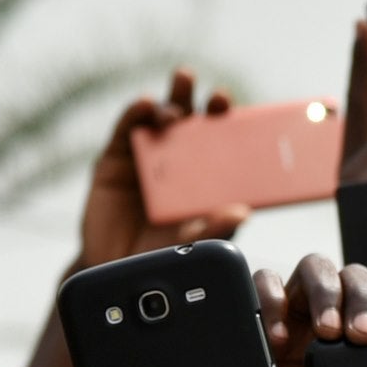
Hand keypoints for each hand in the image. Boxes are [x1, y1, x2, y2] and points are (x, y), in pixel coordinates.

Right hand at [77, 69, 248, 268]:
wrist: (117, 272)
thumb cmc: (163, 257)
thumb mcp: (193, 246)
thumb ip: (215, 229)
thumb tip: (243, 212)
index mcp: (207, 179)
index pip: (226, 146)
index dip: (236, 128)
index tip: (251, 120)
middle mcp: (180, 163)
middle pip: (197, 124)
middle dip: (208, 106)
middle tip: (220, 99)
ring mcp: (147, 158)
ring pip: (163, 119)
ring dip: (174, 101)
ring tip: (183, 93)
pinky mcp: (116, 159)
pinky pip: (127, 129)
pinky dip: (136, 113)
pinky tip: (146, 104)